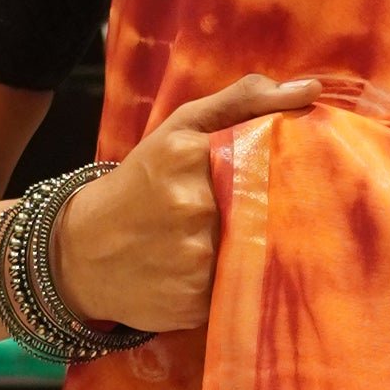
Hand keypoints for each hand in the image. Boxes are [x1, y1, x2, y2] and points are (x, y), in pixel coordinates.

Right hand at [48, 70, 319, 334]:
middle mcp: (194, 205)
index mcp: (191, 154)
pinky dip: (233, 282)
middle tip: (252, 214)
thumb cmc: (141, 184)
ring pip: (259, 251)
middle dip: (270, 211)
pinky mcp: (195, 301)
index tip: (289, 174)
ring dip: (253, 249)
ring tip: (226, 244)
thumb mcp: (181, 129)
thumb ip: (243, 102)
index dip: (287, 169)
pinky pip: (239, 290)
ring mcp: (194, 257)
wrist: (79, 253)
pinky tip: (206, 273)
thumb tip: (310, 88)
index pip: (272, 158)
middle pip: (271, 208)